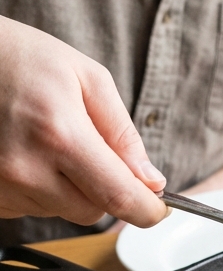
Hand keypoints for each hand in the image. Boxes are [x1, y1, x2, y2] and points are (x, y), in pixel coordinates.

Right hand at [0, 17, 168, 227]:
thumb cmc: (24, 59)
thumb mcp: (88, 78)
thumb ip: (123, 133)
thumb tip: (150, 180)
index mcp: (60, 134)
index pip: (117, 197)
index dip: (147, 210)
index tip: (159, 208)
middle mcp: (25, 168)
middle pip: (92, 212)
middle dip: (106, 190)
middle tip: (94, 150)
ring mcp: (1, 186)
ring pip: (61, 211)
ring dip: (70, 188)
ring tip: (50, 141)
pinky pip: (31, 208)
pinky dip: (41, 189)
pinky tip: (29, 153)